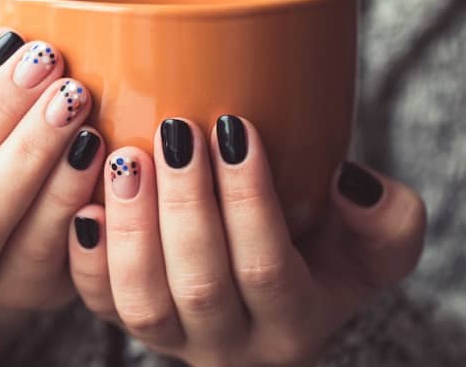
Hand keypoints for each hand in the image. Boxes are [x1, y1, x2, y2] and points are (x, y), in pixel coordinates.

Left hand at [69, 116, 424, 365]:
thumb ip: (386, 224)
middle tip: (175, 132)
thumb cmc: (320, 255)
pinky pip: (97, 300)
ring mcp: (171, 337)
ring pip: (140, 300)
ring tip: (126, 158)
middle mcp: (228, 345)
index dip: (248, 200)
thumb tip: (345, 185)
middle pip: (199, 286)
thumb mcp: (371, 247)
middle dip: (184, 205)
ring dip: (131, 226)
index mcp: (291, 325)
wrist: (269, 288)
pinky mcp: (125, 320)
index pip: (266, 269)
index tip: (235, 129)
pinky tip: (86, 200)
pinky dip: (87, 253)